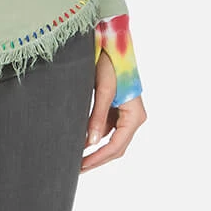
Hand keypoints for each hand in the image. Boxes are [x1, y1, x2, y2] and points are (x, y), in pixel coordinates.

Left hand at [81, 49, 146, 171]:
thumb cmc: (110, 62)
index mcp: (135, 115)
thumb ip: (97, 117)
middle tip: (76, 168)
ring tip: (75, 156)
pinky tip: (80, 139)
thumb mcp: (102, 90)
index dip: (99, 158)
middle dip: (97, 158)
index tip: (81, 166)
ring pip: (110, 139)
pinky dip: (94, 135)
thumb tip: (90, 142)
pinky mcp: (117, 108)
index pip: (116, 146)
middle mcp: (134, 118)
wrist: (112, 42)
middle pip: (116, 147)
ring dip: (94, 148)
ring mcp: (126, 114)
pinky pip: (106, 128)